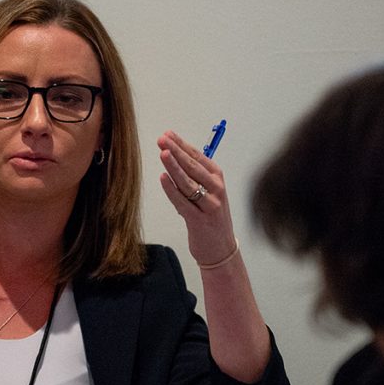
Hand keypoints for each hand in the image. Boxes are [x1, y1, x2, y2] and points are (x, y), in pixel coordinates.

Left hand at [157, 131, 236, 265]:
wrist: (221, 249)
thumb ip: (195, 177)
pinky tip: (163, 178)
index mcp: (218, 180)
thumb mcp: (209, 193)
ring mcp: (209, 205)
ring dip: (174, 166)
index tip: (168, 134)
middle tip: (162, 139)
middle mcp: (216, 190)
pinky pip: (183, 202)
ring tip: (163, 153)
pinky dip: (172, 189)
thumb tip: (174, 155)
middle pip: (193, 166)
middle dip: (176, 150)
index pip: (198, 157)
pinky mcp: (199, 220)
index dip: (182, 145)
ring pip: (188, 182)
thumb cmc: (211, 219)